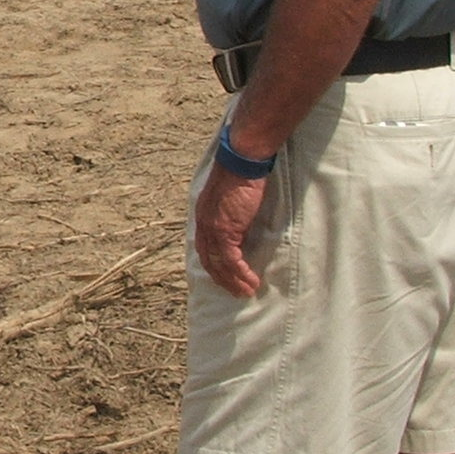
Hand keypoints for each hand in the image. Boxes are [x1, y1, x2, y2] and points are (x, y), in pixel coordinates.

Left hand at [192, 160, 269, 297]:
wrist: (242, 162)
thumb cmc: (241, 174)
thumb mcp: (231, 199)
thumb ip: (231, 216)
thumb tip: (240, 230)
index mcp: (203, 216)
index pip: (204, 248)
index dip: (214, 265)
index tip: (226, 277)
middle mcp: (203, 224)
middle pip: (209, 261)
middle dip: (223, 280)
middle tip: (237, 292)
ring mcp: (212, 228)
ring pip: (219, 264)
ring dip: (233, 281)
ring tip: (247, 292)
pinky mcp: (225, 230)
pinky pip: (231, 260)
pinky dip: (241, 273)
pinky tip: (251, 281)